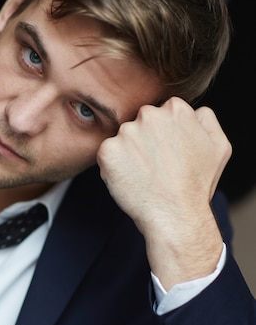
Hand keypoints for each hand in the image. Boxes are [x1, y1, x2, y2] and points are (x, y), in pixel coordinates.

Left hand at [96, 97, 231, 288]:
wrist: (174, 214)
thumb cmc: (197, 185)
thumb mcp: (218, 147)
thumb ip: (206, 121)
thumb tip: (195, 111)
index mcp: (176, 109)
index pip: (160, 113)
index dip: (161, 136)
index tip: (166, 154)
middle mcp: (149, 115)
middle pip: (138, 123)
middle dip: (142, 141)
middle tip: (154, 167)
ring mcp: (126, 132)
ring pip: (121, 139)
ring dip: (126, 154)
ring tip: (143, 175)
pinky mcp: (108, 150)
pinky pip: (106, 154)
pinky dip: (113, 167)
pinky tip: (129, 180)